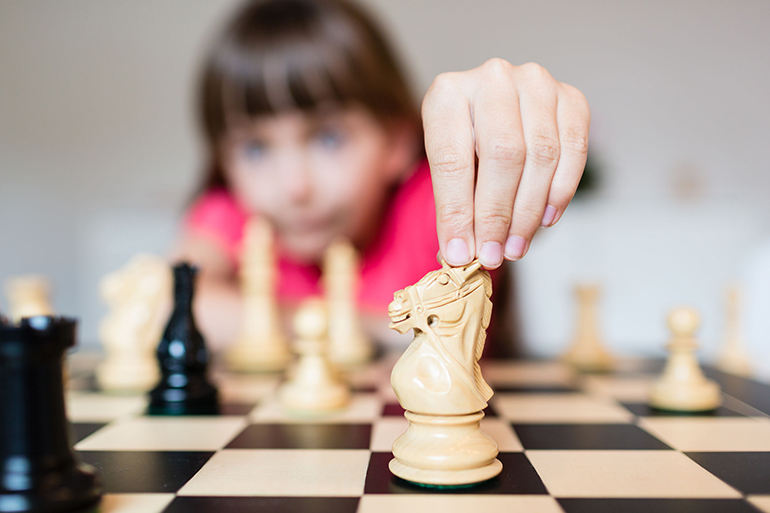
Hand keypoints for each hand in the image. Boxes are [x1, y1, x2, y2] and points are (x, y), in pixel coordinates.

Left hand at [423, 59, 589, 268]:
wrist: (492, 112)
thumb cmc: (464, 144)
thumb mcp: (445, 169)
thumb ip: (453, 207)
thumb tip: (461, 255)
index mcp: (448, 93)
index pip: (452, 160)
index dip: (458, 213)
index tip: (460, 254)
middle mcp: (492, 78)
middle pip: (503, 156)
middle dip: (498, 215)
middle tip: (493, 255)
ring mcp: (535, 82)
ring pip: (541, 156)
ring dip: (529, 212)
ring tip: (515, 246)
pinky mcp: (570, 96)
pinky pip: (573, 150)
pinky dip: (560, 192)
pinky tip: (545, 220)